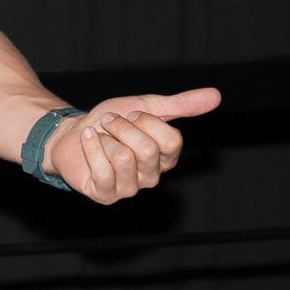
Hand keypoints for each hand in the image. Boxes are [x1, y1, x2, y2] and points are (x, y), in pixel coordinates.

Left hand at [44, 87, 220, 204]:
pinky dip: (91, 146)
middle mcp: (152, 176)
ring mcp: (129, 188)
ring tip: (99, 135)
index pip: (172, 140)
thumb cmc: (110, 122)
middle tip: (109, 123)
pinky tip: (87, 138)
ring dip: (105, 137)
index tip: (132, 113)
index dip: (147, 120)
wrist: (72, 131)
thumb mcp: (146, 106)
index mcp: (166, 156)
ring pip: (125, 158)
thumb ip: (181, 105)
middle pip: (147, 149)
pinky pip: (104, 170)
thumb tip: (217, 95)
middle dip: (122, 126)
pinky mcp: (106, 194)